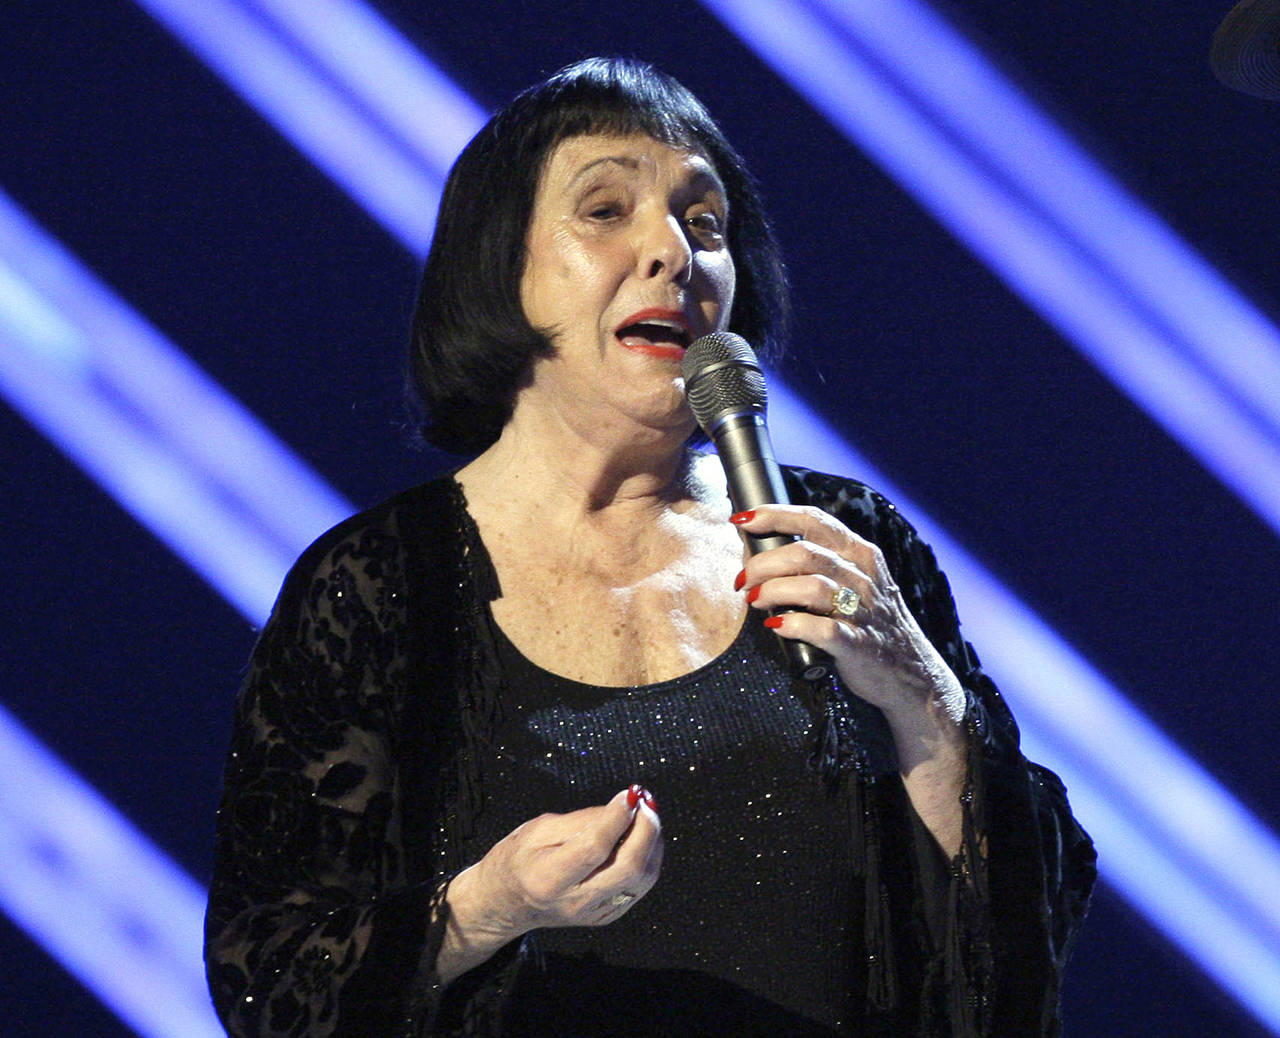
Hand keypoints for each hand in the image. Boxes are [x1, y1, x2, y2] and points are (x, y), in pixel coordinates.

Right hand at [463, 786, 662, 937]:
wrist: (508, 903)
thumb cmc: (518, 859)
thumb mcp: (538, 829)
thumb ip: (580, 820)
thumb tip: (621, 808)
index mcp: (548, 878)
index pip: (595, 847)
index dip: (617, 817)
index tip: (630, 793)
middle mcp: (575, 902)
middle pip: (628, 868)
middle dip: (646, 829)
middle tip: (645, 800)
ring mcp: (594, 913)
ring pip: (642, 878)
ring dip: (652, 841)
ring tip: (645, 813)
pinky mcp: (607, 916)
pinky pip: (640, 885)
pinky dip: (648, 857)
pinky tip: (641, 836)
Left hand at [731, 505, 963, 726]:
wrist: (909, 673)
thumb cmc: (866, 622)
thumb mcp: (853, 581)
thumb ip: (816, 562)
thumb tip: (756, 550)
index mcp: (859, 553)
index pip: (814, 520)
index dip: (773, 516)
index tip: (742, 520)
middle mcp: (863, 576)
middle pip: (803, 553)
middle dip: (763, 565)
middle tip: (745, 582)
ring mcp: (862, 610)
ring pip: (811, 586)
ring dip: (773, 592)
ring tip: (756, 602)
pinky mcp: (858, 644)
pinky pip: (821, 629)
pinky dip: (792, 625)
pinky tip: (776, 626)